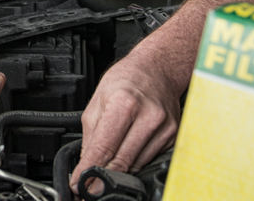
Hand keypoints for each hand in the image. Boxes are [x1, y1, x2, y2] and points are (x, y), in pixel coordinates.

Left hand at [69, 52, 181, 194]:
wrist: (158, 68)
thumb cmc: (127, 79)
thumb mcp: (98, 100)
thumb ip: (91, 135)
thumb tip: (85, 165)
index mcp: (124, 103)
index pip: (104, 148)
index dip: (88, 171)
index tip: (79, 184)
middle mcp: (148, 116)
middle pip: (121, 162)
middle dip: (102, 178)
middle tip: (89, 186)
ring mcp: (164, 128)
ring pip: (136, 166)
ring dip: (119, 171)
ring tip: (107, 166)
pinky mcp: (173, 136)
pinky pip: (150, 160)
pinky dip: (135, 163)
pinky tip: (127, 154)